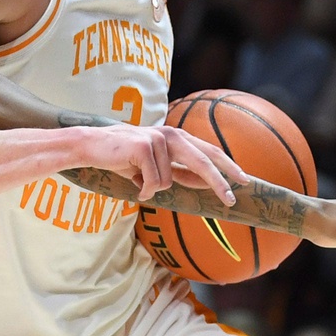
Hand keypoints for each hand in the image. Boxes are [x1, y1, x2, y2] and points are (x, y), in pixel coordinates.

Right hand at [76, 122, 239, 203]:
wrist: (92, 147)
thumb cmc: (123, 158)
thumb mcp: (155, 168)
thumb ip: (179, 172)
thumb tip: (205, 183)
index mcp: (177, 138)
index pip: (208, 152)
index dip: (227, 166)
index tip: (243, 180)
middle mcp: (171, 135)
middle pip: (203, 160)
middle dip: (218, 181)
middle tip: (231, 200)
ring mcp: (159, 139)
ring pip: (168, 181)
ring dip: (151, 188)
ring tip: (135, 179)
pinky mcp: (145, 146)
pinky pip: (152, 182)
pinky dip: (141, 188)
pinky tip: (130, 178)